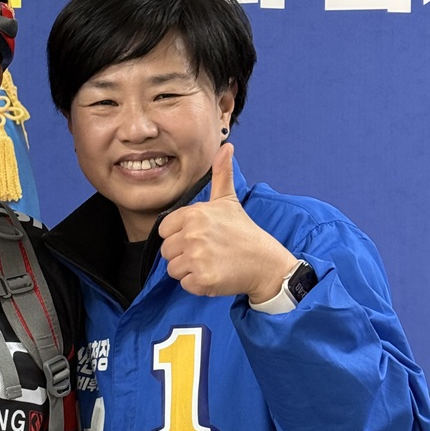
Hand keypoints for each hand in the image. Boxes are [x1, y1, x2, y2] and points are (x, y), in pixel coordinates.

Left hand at [158, 144, 296, 301]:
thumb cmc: (243, 232)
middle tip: (208, 252)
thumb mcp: (229, 201)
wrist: (265, 263)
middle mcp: (194, 234)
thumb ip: (221, 174)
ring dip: (189, 271)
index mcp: (195, 214)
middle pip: (167, 252)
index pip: (164, 231)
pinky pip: (184, 284)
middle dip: (183, 255)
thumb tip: (226, 145)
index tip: (200, 237)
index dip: (179, 236)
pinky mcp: (203, 279)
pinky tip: (214, 275)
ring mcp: (198, 257)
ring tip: (211, 263)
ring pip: (173, 269)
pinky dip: (197, 284)